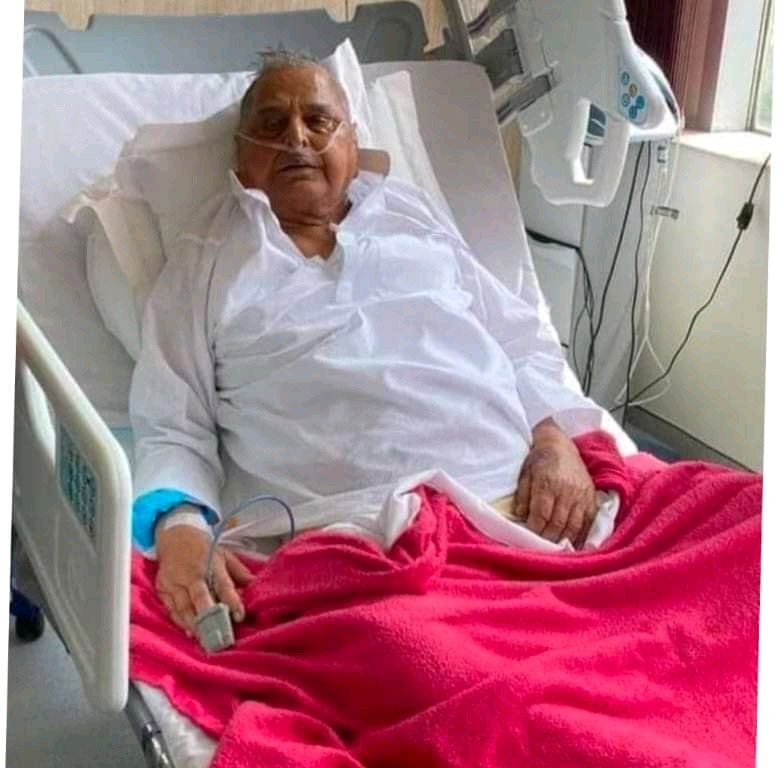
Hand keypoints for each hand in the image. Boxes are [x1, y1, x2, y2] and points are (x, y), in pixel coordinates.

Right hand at [155, 522, 252, 636]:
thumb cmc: (203, 548)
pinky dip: (180, 621)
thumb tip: (257, 587)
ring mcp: (175, 582)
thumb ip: (240, 573)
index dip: (232, 601)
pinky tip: (190, 632)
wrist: (175, 535)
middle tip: (220, 636)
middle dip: (210, 618)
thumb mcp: (225, 555)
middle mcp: (192, 574)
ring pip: (184, 607)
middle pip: (201, 598)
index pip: (223, 585)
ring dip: (195, 625)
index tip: (240, 616)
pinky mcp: (163, 589)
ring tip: (206, 640)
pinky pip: (171, 609)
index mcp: (211, 564)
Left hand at [513, 420, 595, 548]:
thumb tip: (521, 516)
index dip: (535, 530)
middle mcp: (566, 490)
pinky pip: (589, 520)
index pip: (541, 515)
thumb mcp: (525, 473)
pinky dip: (583, 534)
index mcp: (547, 483)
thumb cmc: (538, 460)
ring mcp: (581, 494)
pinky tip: (576, 544)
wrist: (560, 444)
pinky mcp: (591, 496)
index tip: (530, 538)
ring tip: (556, 548)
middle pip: (558, 523)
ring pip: (574, 525)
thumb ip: (523, 496)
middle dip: (548, 538)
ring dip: (565, 539)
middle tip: (542, 547)